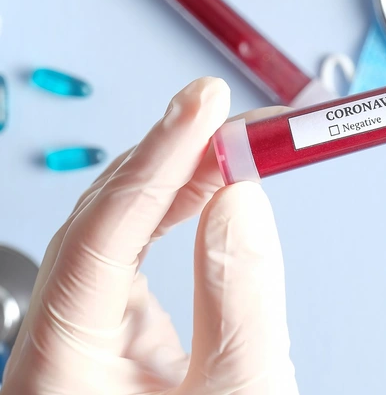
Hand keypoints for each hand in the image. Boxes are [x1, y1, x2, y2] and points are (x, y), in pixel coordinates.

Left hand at [1, 78, 298, 394]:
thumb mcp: (239, 394)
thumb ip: (240, 293)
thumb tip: (242, 200)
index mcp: (56, 366)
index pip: (100, 233)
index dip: (160, 159)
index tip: (208, 107)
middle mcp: (54, 341)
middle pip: (103, 219)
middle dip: (175, 158)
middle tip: (238, 119)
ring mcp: (81, 334)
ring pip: (118, 228)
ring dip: (181, 178)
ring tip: (238, 143)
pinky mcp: (114, 332)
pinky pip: (139, 252)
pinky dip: (182, 213)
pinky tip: (214, 189)